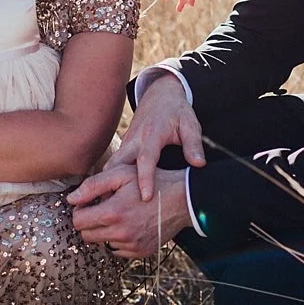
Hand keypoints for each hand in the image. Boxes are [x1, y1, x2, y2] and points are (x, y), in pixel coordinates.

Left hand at [68, 165, 190, 257]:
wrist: (183, 199)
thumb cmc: (152, 182)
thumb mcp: (121, 174)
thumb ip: (93, 185)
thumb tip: (71, 199)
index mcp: (113, 213)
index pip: (78, 222)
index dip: (80, 210)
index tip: (89, 203)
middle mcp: (121, 234)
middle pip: (87, 236)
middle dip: (89, 222)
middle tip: (102, 208)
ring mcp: (131, 245)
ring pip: (102, 243)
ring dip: (104, 231)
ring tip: (119, 215)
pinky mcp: (141, 252)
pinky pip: (118, 250)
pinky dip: (119, 239)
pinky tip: (130, 224)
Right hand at [105, 72, 204, 202]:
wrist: (160, 95)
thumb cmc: (177, 112)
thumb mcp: (189, 125)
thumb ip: (194, 144)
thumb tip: (199, 164)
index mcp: (152, 135)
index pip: (146, 159)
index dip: (145, 179)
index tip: (145, 197)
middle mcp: (134, 140)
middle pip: (118, 165)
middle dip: (111, 186)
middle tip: (110, 209)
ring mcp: (126, 144)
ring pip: (110, 166)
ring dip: (105, 185)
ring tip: (104, 208)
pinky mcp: (123, 147)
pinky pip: (113, 166)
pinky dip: (108, 181)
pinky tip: (108, 198)